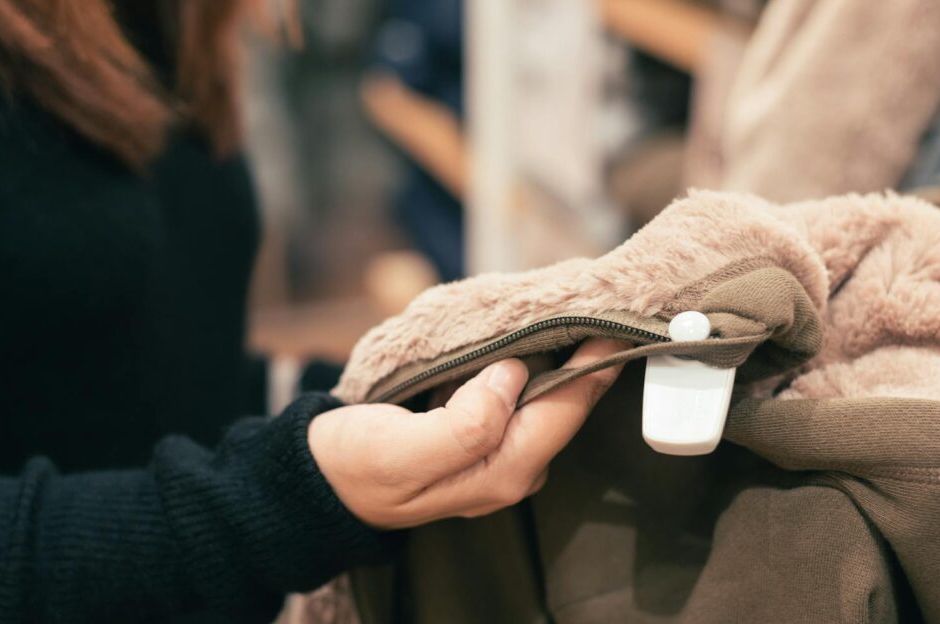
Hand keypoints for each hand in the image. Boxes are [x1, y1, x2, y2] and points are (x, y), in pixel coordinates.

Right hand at [308, 339, 629, 528]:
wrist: (321, 478)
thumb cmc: (356, 464)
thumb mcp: (402, 452)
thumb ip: (463, 424)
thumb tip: (512, 376)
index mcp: (503, 471)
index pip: (567, 411)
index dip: (596, 365)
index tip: (618, 321)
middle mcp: (512, 465)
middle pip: (568, 405)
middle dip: (590, 358)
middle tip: (609, 306)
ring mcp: (500, 452)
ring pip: (548, 397)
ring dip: (566, 358)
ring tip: (582, 312)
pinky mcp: (483, 435)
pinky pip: (523, 394)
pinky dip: (536, 363)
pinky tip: (538, 336)